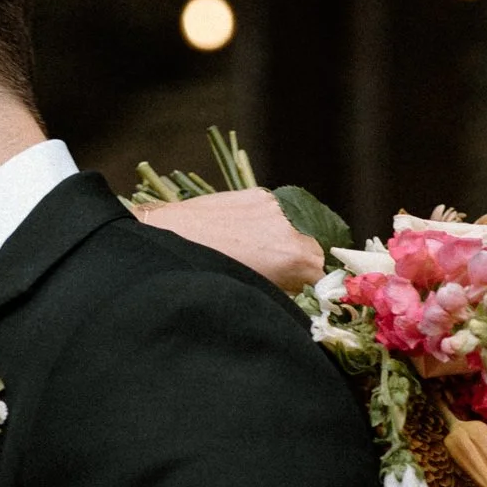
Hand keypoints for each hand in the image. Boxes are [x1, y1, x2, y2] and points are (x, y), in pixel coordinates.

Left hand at [135, 187, 323, 291]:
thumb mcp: (252, 293)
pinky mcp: (256, 194)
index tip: (295, 290)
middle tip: (268, 273)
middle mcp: (290, 228)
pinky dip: (262, 224)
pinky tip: (236, 233)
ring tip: (247, 252)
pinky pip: (271, 213)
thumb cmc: (204, 276)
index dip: (307, 284)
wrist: (165, 241)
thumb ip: (283, 291)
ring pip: (290, 229)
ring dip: (278, 240)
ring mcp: (273, 207)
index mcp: (295, 258)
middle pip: (309, 248)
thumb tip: (294, 292)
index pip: (321, 273)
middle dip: (294, 262)